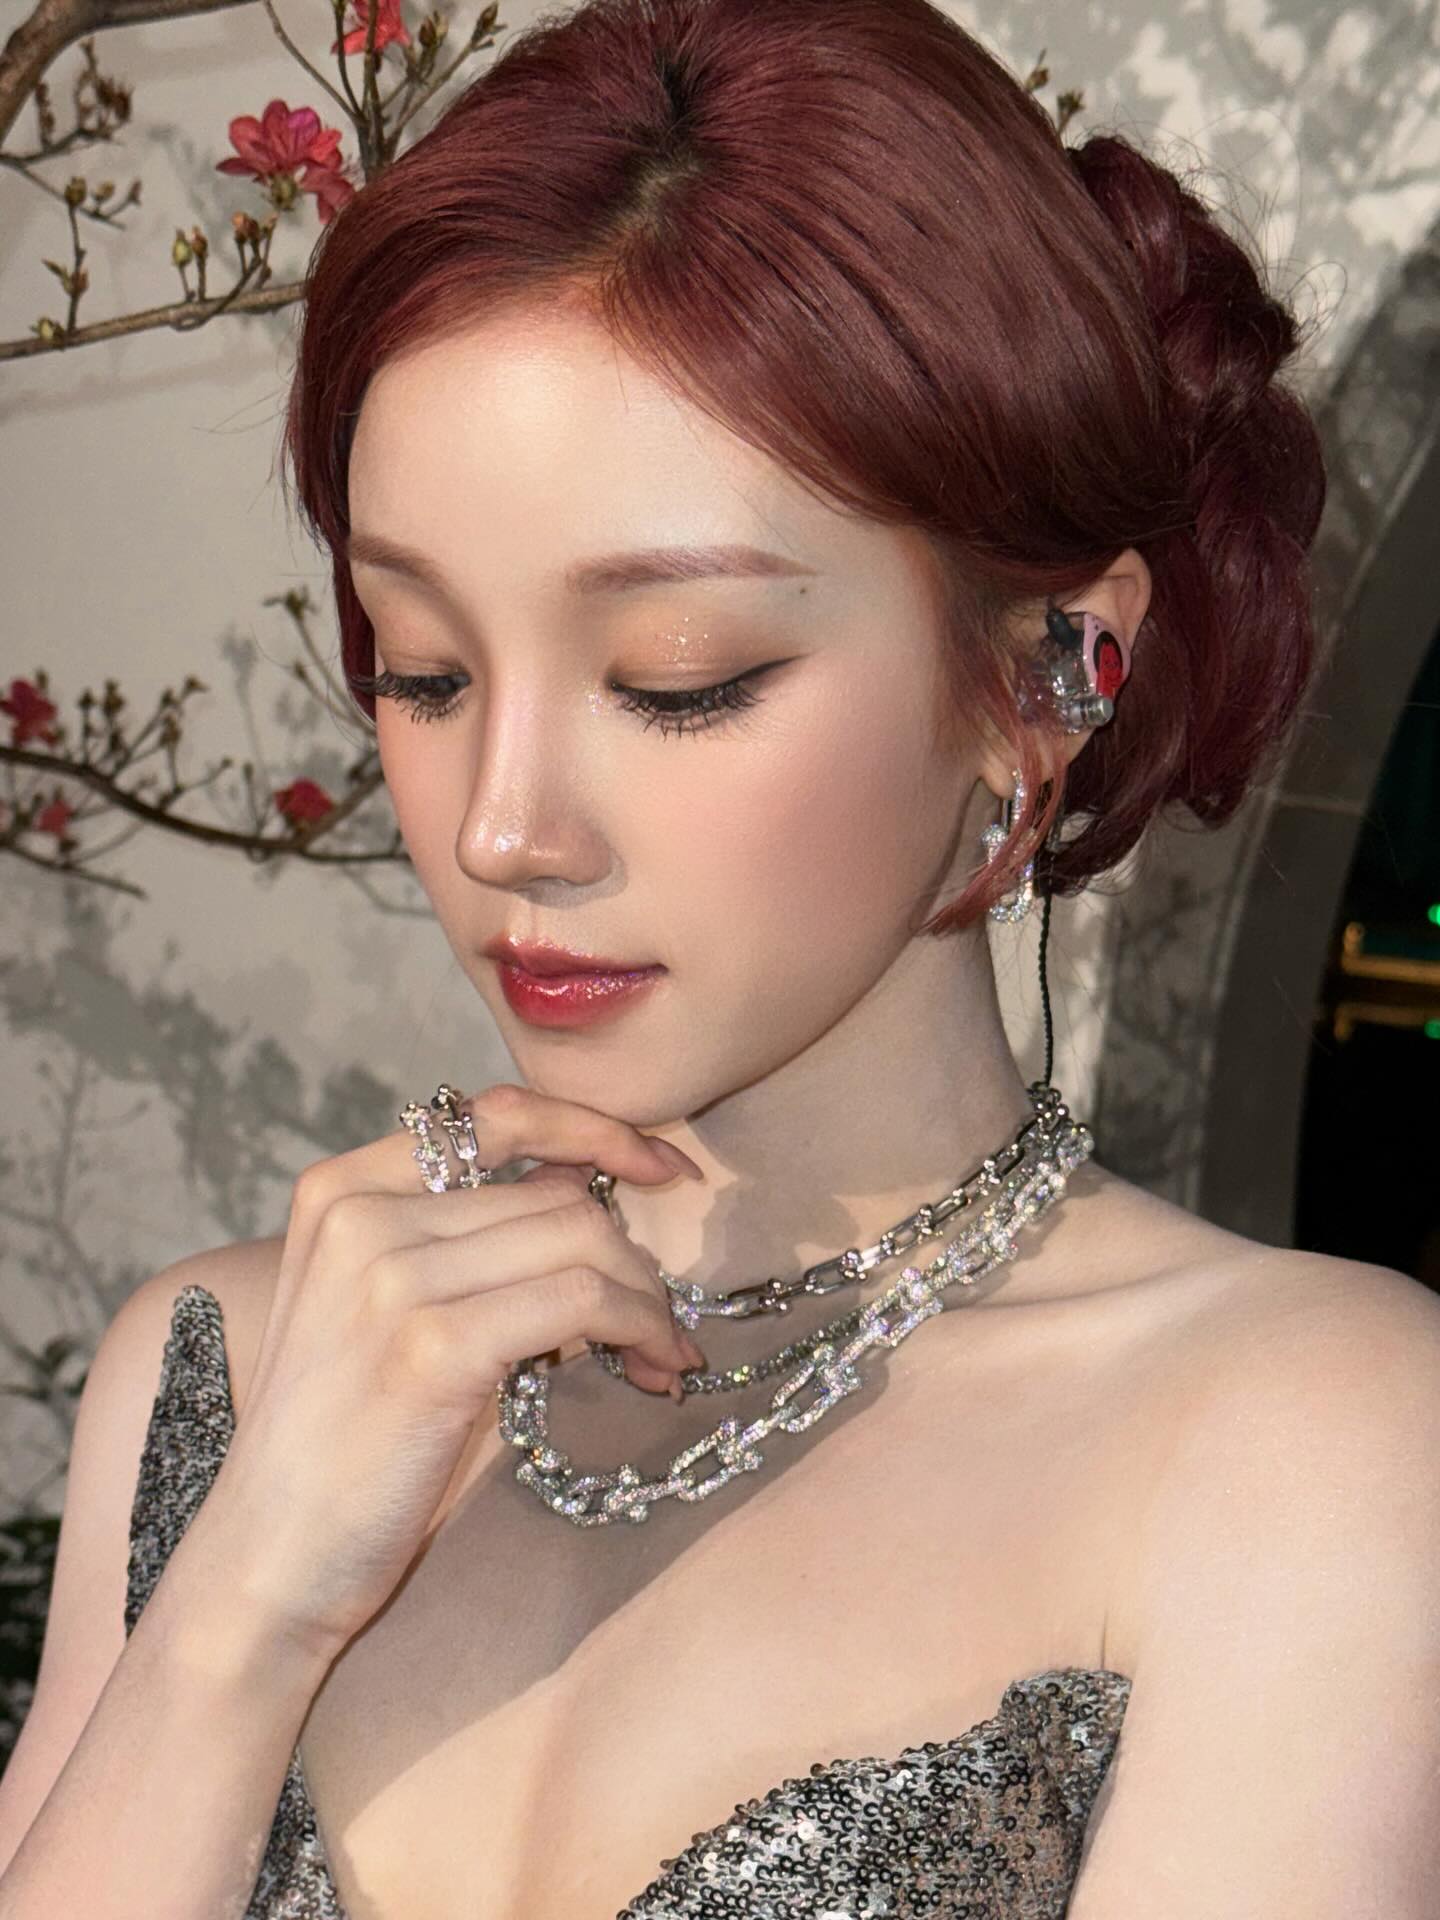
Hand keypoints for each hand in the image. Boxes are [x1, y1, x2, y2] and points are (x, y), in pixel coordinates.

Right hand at [199, 1083, 704, 1658]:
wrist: (266, 1561)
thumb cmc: (338, 1446)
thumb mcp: (377, 1308)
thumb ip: (461, 1239)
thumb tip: (584, 1191)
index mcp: (342, 1190)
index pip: (496, 1114)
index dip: (595, 1130)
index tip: (660, 1168)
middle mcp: (360, 1213)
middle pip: (555, 1192)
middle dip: (632, 1255)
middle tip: (662, 1323)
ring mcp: (391, 1275)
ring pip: (582, 1238)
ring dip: (647, 1298)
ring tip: (660, 1354)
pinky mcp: (432, 1345)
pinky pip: (582, 1300)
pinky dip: (639, 1328)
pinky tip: (653, 1368)